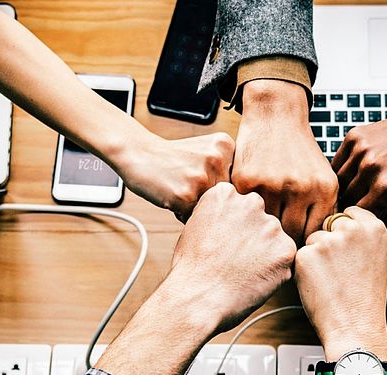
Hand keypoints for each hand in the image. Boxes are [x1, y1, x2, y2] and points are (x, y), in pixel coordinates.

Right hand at [114, 132, 234, 220]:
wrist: (138, 153)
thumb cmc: (172, 157)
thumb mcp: (206, 150)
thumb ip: (227, 169)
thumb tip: (248, 204)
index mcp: (226, 146)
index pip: (239, 182)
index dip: (221, 187)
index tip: (204, 178)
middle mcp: (217, 159)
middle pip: (227, 197)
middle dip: (210, 198)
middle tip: (189, 184)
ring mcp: (202, 177)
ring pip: (212, 208)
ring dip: (197, 207)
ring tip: (181, 190)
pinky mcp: (186, 195)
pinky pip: (194, 217)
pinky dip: (183, 213)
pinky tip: (173, 196)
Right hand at [163, 182, 296, 330]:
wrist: (198, 298)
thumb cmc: (191, 269)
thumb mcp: (195, 226)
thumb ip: (220, 215)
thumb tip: (233, 221)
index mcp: (226, 194)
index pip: (239, 206)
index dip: (232, 227)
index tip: (223, 242)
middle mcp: (251, 203)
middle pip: (259, 219)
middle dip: (252, 237)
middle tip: (235, 260)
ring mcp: (271, 226)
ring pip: (274, 239)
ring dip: (265, 253)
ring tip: (242, 272)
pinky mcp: (286, 250)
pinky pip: (284, 259)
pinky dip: (274, 271)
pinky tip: (253, 280)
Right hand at [232, 79, 337, 243]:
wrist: (276, 116)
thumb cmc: (299, 151)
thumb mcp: (322, 177)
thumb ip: (322, 210)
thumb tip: (316, 248)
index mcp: (324, 189)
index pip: (314, 234)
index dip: (304, 244)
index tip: (295, 245)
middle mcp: (301, 188)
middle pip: (291, 235)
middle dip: (283, 240)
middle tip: (275, 242)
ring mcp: (272, 185)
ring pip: (267, 226)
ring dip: (262, 229)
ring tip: (260, 230)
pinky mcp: (247, 181)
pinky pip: (247, 211)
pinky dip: (246, 214)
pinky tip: (247, 213)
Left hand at [295, 207, 386, 360]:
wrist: (355, 327)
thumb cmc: (365, 298)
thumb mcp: (377, 259)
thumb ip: (362, 237)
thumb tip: (343, 223)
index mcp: (374, 228)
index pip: (349, 212)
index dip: (344, 231)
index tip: (347, 248)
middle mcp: (352, 229)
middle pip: (329, 223)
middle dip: (329, 240)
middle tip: (339, 269)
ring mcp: (328, 241)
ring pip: (313, 239)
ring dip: (316, 255)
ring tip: (332, 280)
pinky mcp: (307, 255)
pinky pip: (300, 255)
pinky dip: (305, 269)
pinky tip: (320, 285)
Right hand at [330, 103, 386, 225]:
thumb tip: (368, 226)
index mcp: (385, 188)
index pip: (358, 215)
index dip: (362, 218)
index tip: (367, 215)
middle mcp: (370, 168)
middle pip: (345, 199)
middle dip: (353, 204)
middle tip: (363, 202)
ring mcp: (360, 150)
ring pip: (338, 181)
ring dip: (346, 188)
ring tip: (361, 187)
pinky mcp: (354, 137)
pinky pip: (337, 162)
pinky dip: (343, 170)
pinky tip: (357, 171)